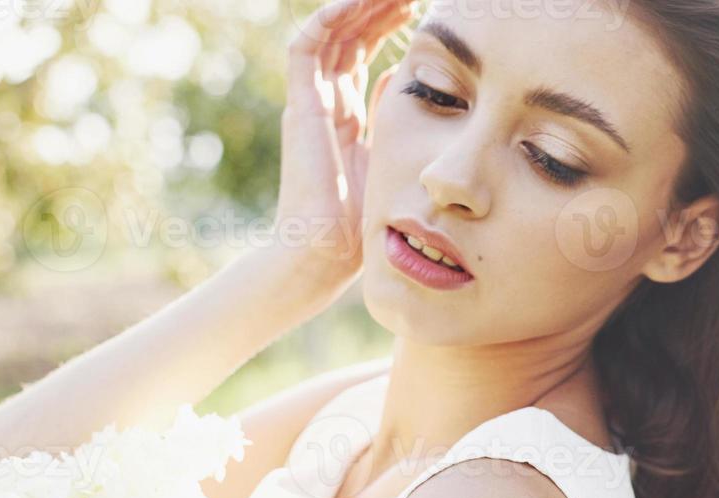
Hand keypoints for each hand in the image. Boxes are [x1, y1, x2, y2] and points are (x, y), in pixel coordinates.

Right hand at [275, 0, 411, 288]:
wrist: (326, 252)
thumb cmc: (362, 221)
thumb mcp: (392, 160)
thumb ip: (396, 121)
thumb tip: (416, 83)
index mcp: (347, 114)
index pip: (364, 54)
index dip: (387, 27)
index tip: (419, 9)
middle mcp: (326, 102)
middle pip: (348, 37)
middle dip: (376, 9)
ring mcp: (310, 102)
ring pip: (330, 35)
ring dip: (358, 7)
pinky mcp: (300, 106)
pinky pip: (307, 48)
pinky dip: (327, 21)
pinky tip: (354, 3)